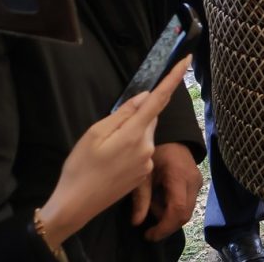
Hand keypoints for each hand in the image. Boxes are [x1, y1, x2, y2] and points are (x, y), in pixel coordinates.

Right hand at [37, 57, 191, 249]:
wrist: (76, 205)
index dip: (174, 78)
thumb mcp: (95, 133)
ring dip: (131, 134)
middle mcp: (148, 148)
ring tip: (105, 150)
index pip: (159, 99)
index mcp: (135, 134)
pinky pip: (142, 151)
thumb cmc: (80, 167)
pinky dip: (130, 149)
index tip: (187, 59)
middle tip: (107, 131)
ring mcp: (147, 163)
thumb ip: (123, 113)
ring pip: (144, 135)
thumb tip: (144, 97)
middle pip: (149, 118)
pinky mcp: (143, 175)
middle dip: (135, 116)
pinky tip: (110, 162)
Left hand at [134, 141, 201, 240]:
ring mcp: (198, 183)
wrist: (172, 137)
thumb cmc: (155, 151)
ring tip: (153, 200)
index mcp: (179, 175)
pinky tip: (161, 196)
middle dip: (165, 224)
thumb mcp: (143, 172)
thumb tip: (136, 223)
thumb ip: (140, 197)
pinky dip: (173, 207)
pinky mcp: (198, 184)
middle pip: (184, 214)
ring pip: (186, 211)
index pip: (178, 209)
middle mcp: (193, 180)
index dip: (164, 227)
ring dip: (168, 215)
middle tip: (149, 221)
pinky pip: (187, 204)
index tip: (149, 235)